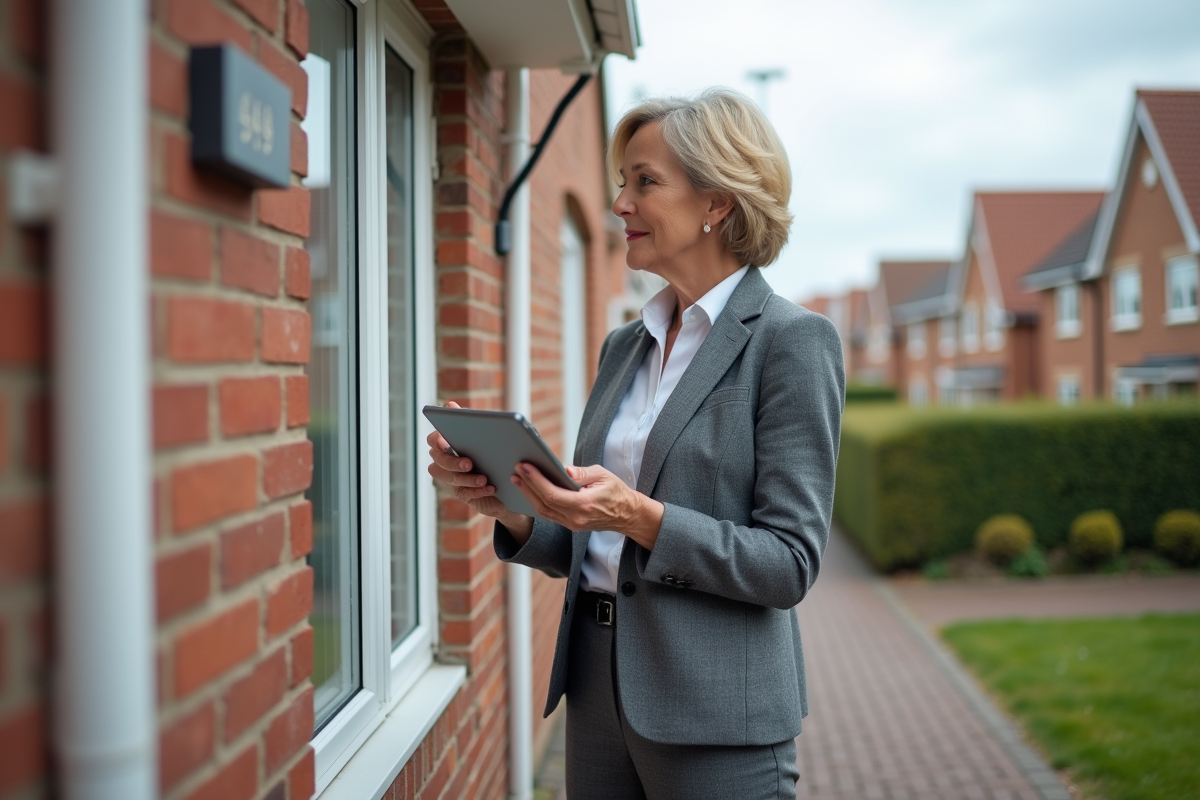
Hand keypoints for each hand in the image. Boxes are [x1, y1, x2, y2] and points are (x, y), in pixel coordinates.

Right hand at [426, 401, 533, 540]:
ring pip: (452, 479)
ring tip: (484, 478)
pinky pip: (465, 493)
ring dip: (467, 478)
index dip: (437, 441)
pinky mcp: (463, 493)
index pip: (433, 440)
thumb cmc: (493, 449)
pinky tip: (491, 488)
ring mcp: (452, 478)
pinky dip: (478, 491)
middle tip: (469, 463)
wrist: (510, 476)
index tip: (447, 443)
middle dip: (453, 462)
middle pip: (440, 462)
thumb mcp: (485, 432)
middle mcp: (445, 461)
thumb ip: (467, 418)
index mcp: (447, 443)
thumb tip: (451, 404)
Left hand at [512, 462, 663, 550]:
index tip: (525, 467)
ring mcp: (572, 524)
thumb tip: (562, 469)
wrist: (628, 514)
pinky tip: (529, 491)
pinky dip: (537, 502)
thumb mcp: (603, 475)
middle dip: (527, 486)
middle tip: (515, 470)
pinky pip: (549, 515)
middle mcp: (575, 518)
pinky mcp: (571, 525)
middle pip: (544, 503)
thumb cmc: (617, 491)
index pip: (552, 494)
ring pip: (544, 511)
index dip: (536, 481)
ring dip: (528, 495)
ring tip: (517, 479)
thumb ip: (582, 473)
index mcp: (584, 505)